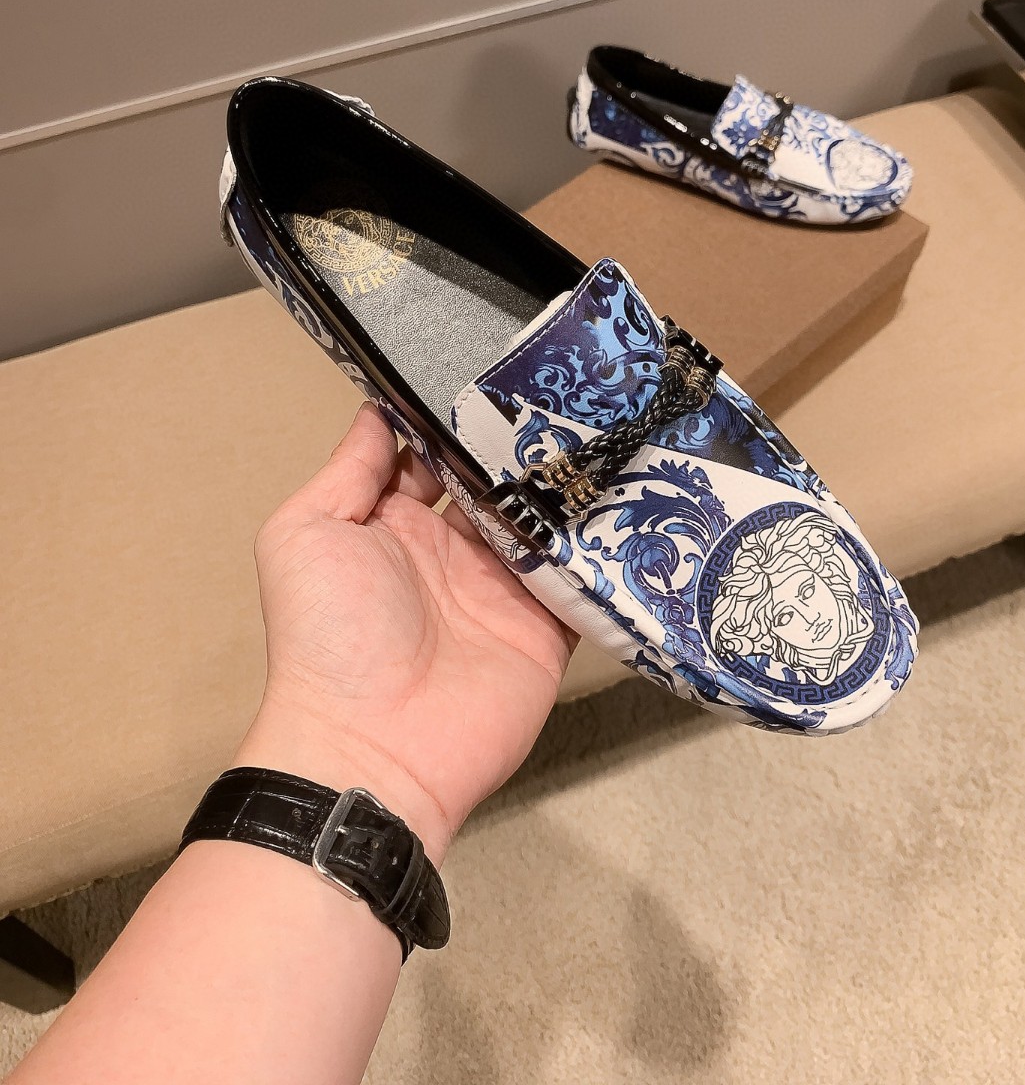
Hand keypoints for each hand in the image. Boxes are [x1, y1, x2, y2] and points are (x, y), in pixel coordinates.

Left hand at [234, 404, 575, 862]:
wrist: (375, 748)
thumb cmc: (326, 639)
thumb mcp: (306, 534)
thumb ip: (347, 470)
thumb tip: (377, 408)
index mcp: (393, 526)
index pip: (433, 458)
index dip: (456, 418)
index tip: (491, 369)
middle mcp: (451, 554)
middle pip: (496, 485)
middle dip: (523, 444)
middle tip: (562, 391)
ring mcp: (501, 591)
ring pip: (544, 523)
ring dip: (566, 487)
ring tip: (604, 427)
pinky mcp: (546, 628)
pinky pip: (580, 579)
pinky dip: (599, 547)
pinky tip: (625, 497)